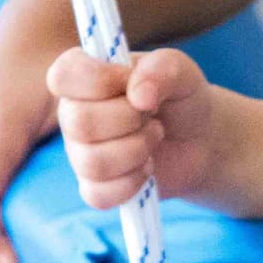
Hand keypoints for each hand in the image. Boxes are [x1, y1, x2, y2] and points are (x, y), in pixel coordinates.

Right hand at [53, 46, 235, 210]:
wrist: (200, 140)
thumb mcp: (181, 70)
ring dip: (138, 150)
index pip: (62, 76)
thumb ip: (162, 67)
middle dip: (130, 119)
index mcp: (83, 77)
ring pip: (93, 162)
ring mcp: (79, 153)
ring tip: (155, 137)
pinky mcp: (94, 187)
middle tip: (152, 115)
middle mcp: (72, 114)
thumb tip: (138, 95)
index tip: (129, 80)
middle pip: (79, 123)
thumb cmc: (180, 97)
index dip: (99, 80)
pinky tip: (148, 167)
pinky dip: (133, 183)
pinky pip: (99, 195)